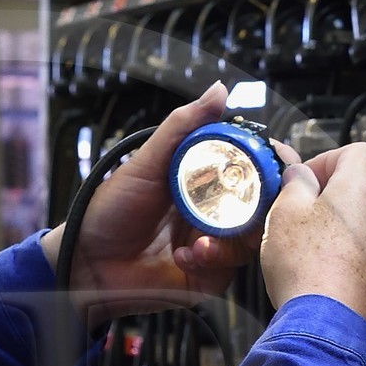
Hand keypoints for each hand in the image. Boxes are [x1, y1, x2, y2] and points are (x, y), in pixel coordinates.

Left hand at [41, 84, 260, 307]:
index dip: (271, 164)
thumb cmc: (109, 210)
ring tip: (197, 242)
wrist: (87, 263)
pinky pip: (230, 268)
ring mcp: (215, 244)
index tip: (279, 161)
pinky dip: (212, 260)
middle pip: (263, 205)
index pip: (255, 168)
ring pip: (252, 238)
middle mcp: (216, 211)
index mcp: (206, 180)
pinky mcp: (210, 275)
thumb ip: (183, 126)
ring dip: (231, 238)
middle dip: (261, 207)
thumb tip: (219, 90)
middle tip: (250, 207)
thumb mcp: (147, 163)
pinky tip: (184, 257)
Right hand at [259, 141, 365, 324]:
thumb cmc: (305, 265)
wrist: (325, 320)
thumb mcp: (285, 211)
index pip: (360, 151)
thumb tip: (299, 173)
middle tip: (300, 209)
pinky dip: (347, 251)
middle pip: (362, 186)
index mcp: (360, 187)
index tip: (306, 178)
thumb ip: (295, 183)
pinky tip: (321, 267)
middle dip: (331, 193)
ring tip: (308, 242)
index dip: (330, 159)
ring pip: (364, 220)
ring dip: (339, 223)